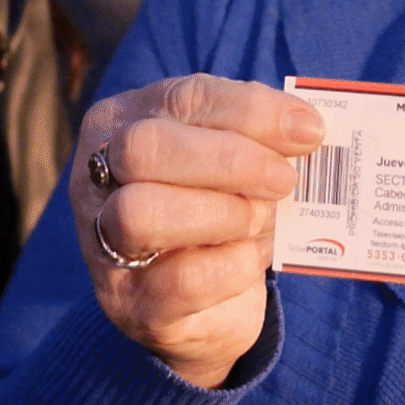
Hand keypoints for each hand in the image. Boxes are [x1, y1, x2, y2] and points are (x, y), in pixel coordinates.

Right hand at [71, 74, 323, 388]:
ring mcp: (103, 246)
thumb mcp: (231, 159)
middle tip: (284, 180)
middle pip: (145, 148)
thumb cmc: (217, 209)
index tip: (309, 130)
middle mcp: (95, 179)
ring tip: (260, 220)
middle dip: (231, 161)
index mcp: (119, 123)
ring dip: (224, 214)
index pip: (183, 99)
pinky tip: (252, 257)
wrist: (204, 304)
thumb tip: (305, 128)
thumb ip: (258, 137)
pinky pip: (182, 281)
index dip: (251, 111)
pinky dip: (234, 265)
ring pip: (144, 213)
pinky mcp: (132, 305)